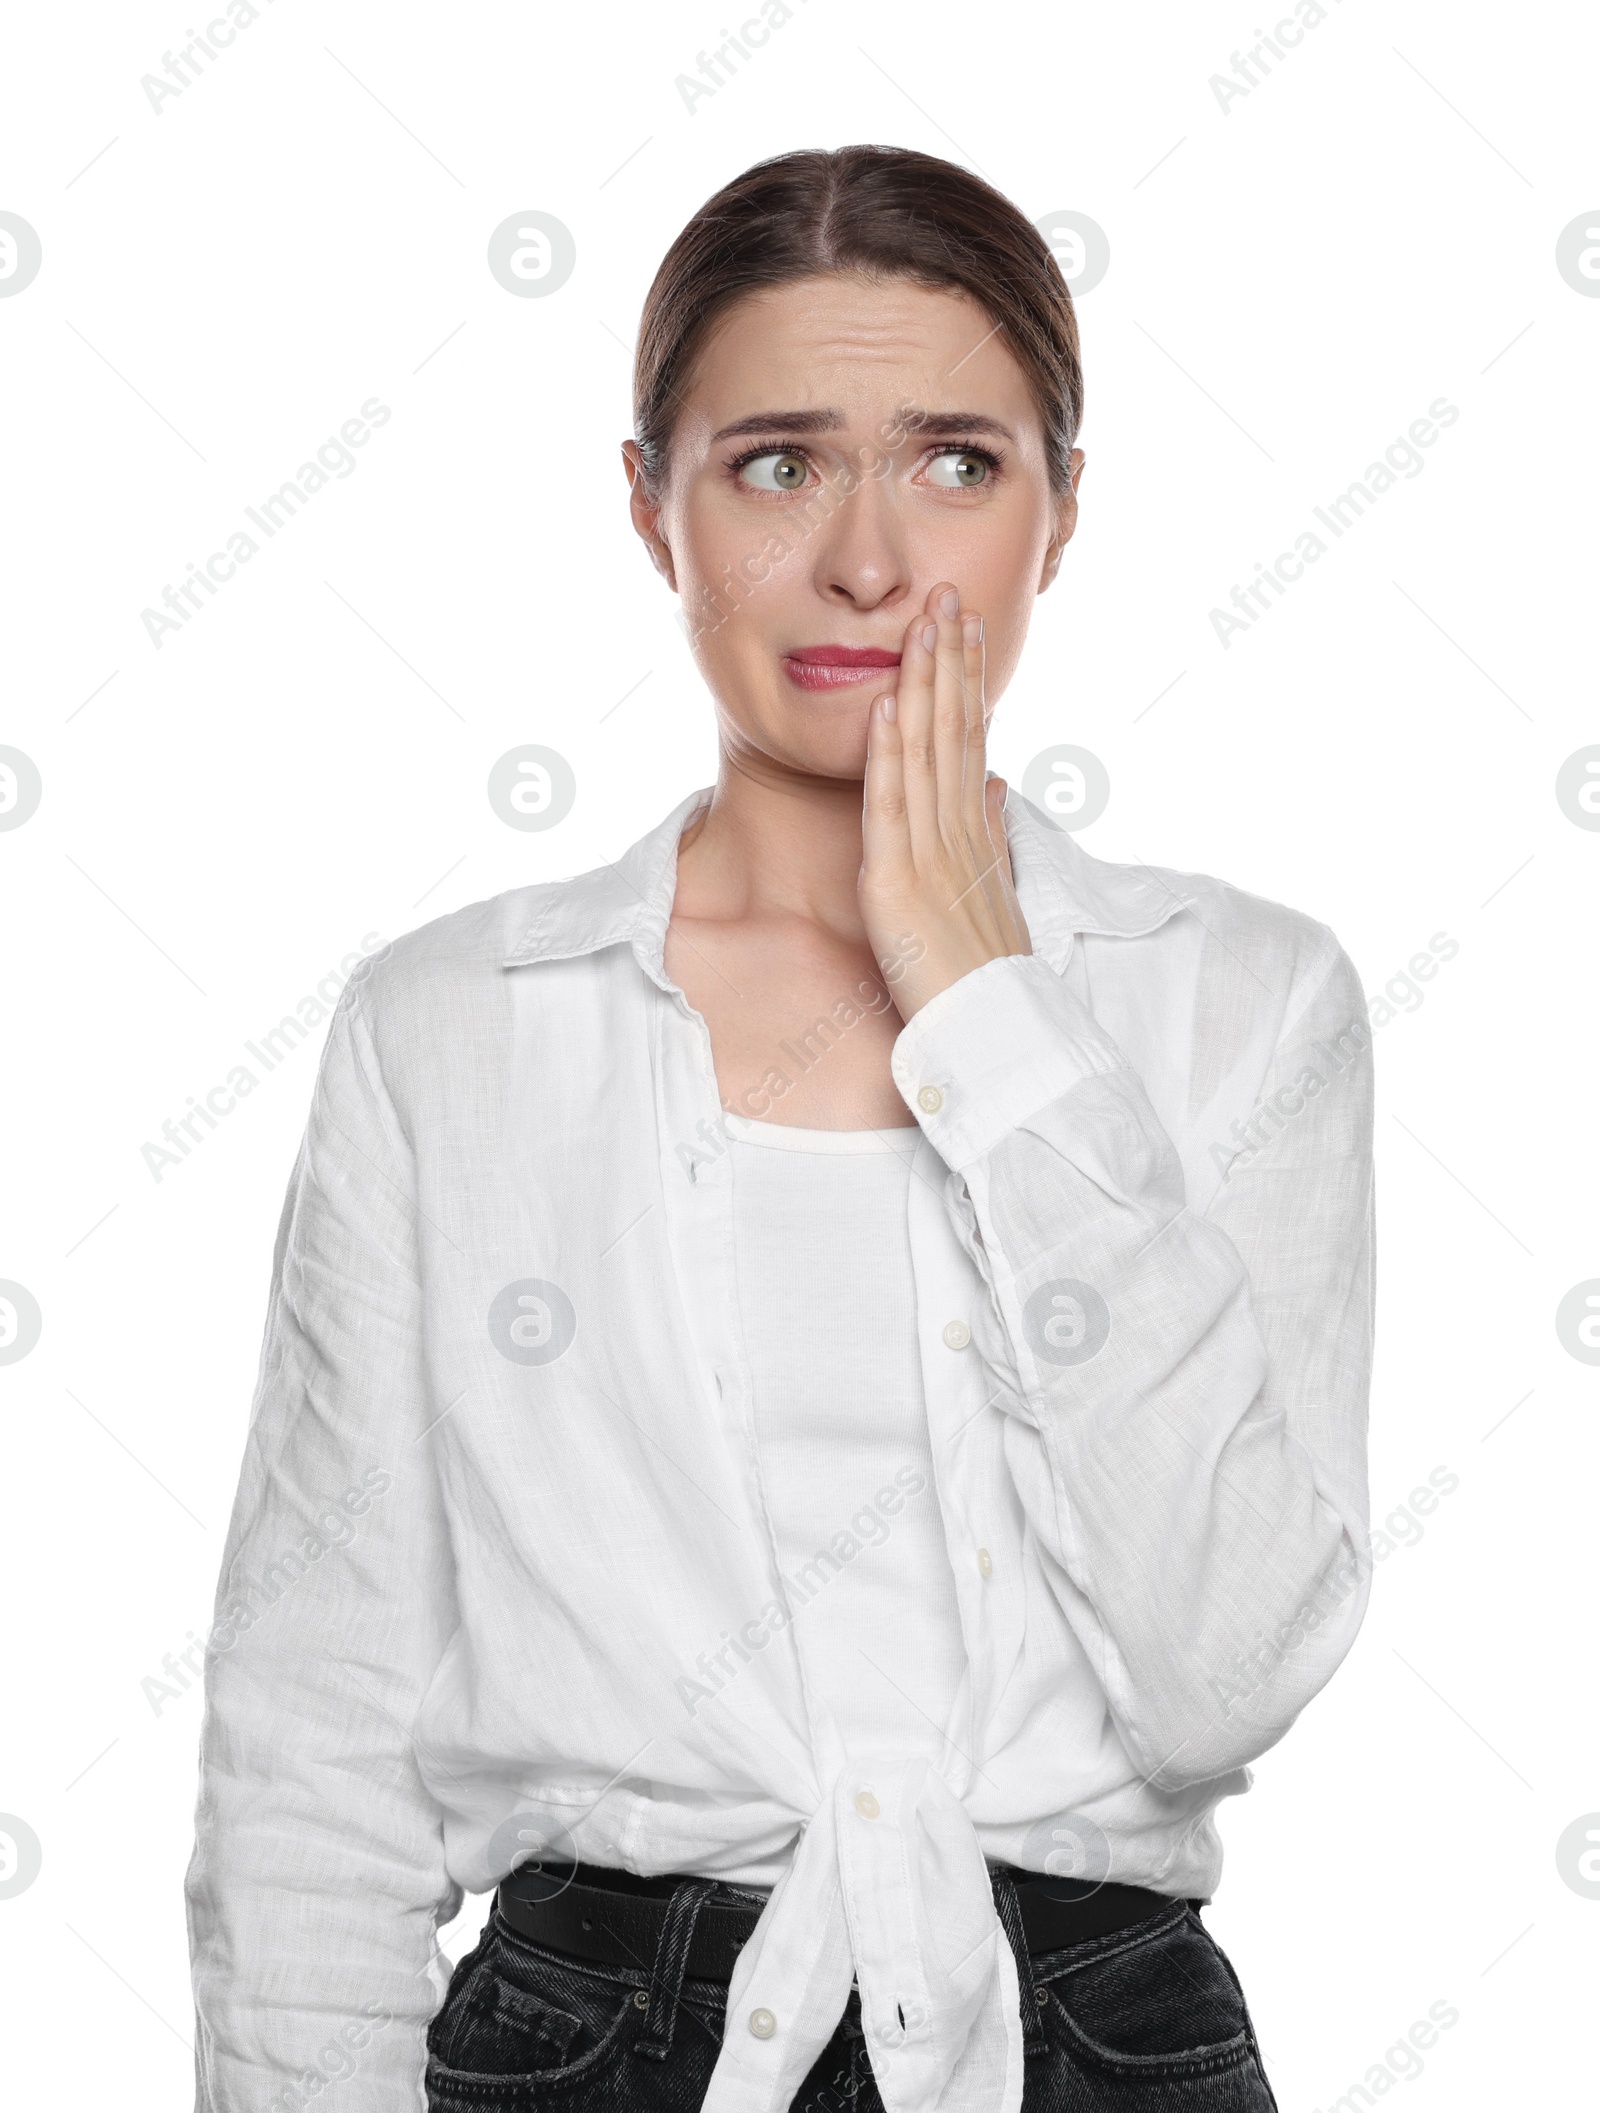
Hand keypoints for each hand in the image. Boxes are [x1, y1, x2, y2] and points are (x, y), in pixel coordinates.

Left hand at [859, 580, 1032, 1021]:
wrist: (995, 1036)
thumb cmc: (989, 977)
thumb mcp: (993, 894)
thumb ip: (992, 836)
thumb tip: (998, 783)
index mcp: (975, 832)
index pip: (971, 737)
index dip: (967, 677)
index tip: (966, 625)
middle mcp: (957, 832)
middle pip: (955, 728)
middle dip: (950, 657)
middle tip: (949, 591)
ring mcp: (930, 854)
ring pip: (927, 750)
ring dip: (924, 681)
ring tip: (924, 621)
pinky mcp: (897, 883)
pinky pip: (892, 805)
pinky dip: (888, 750)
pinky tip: (888, 702)